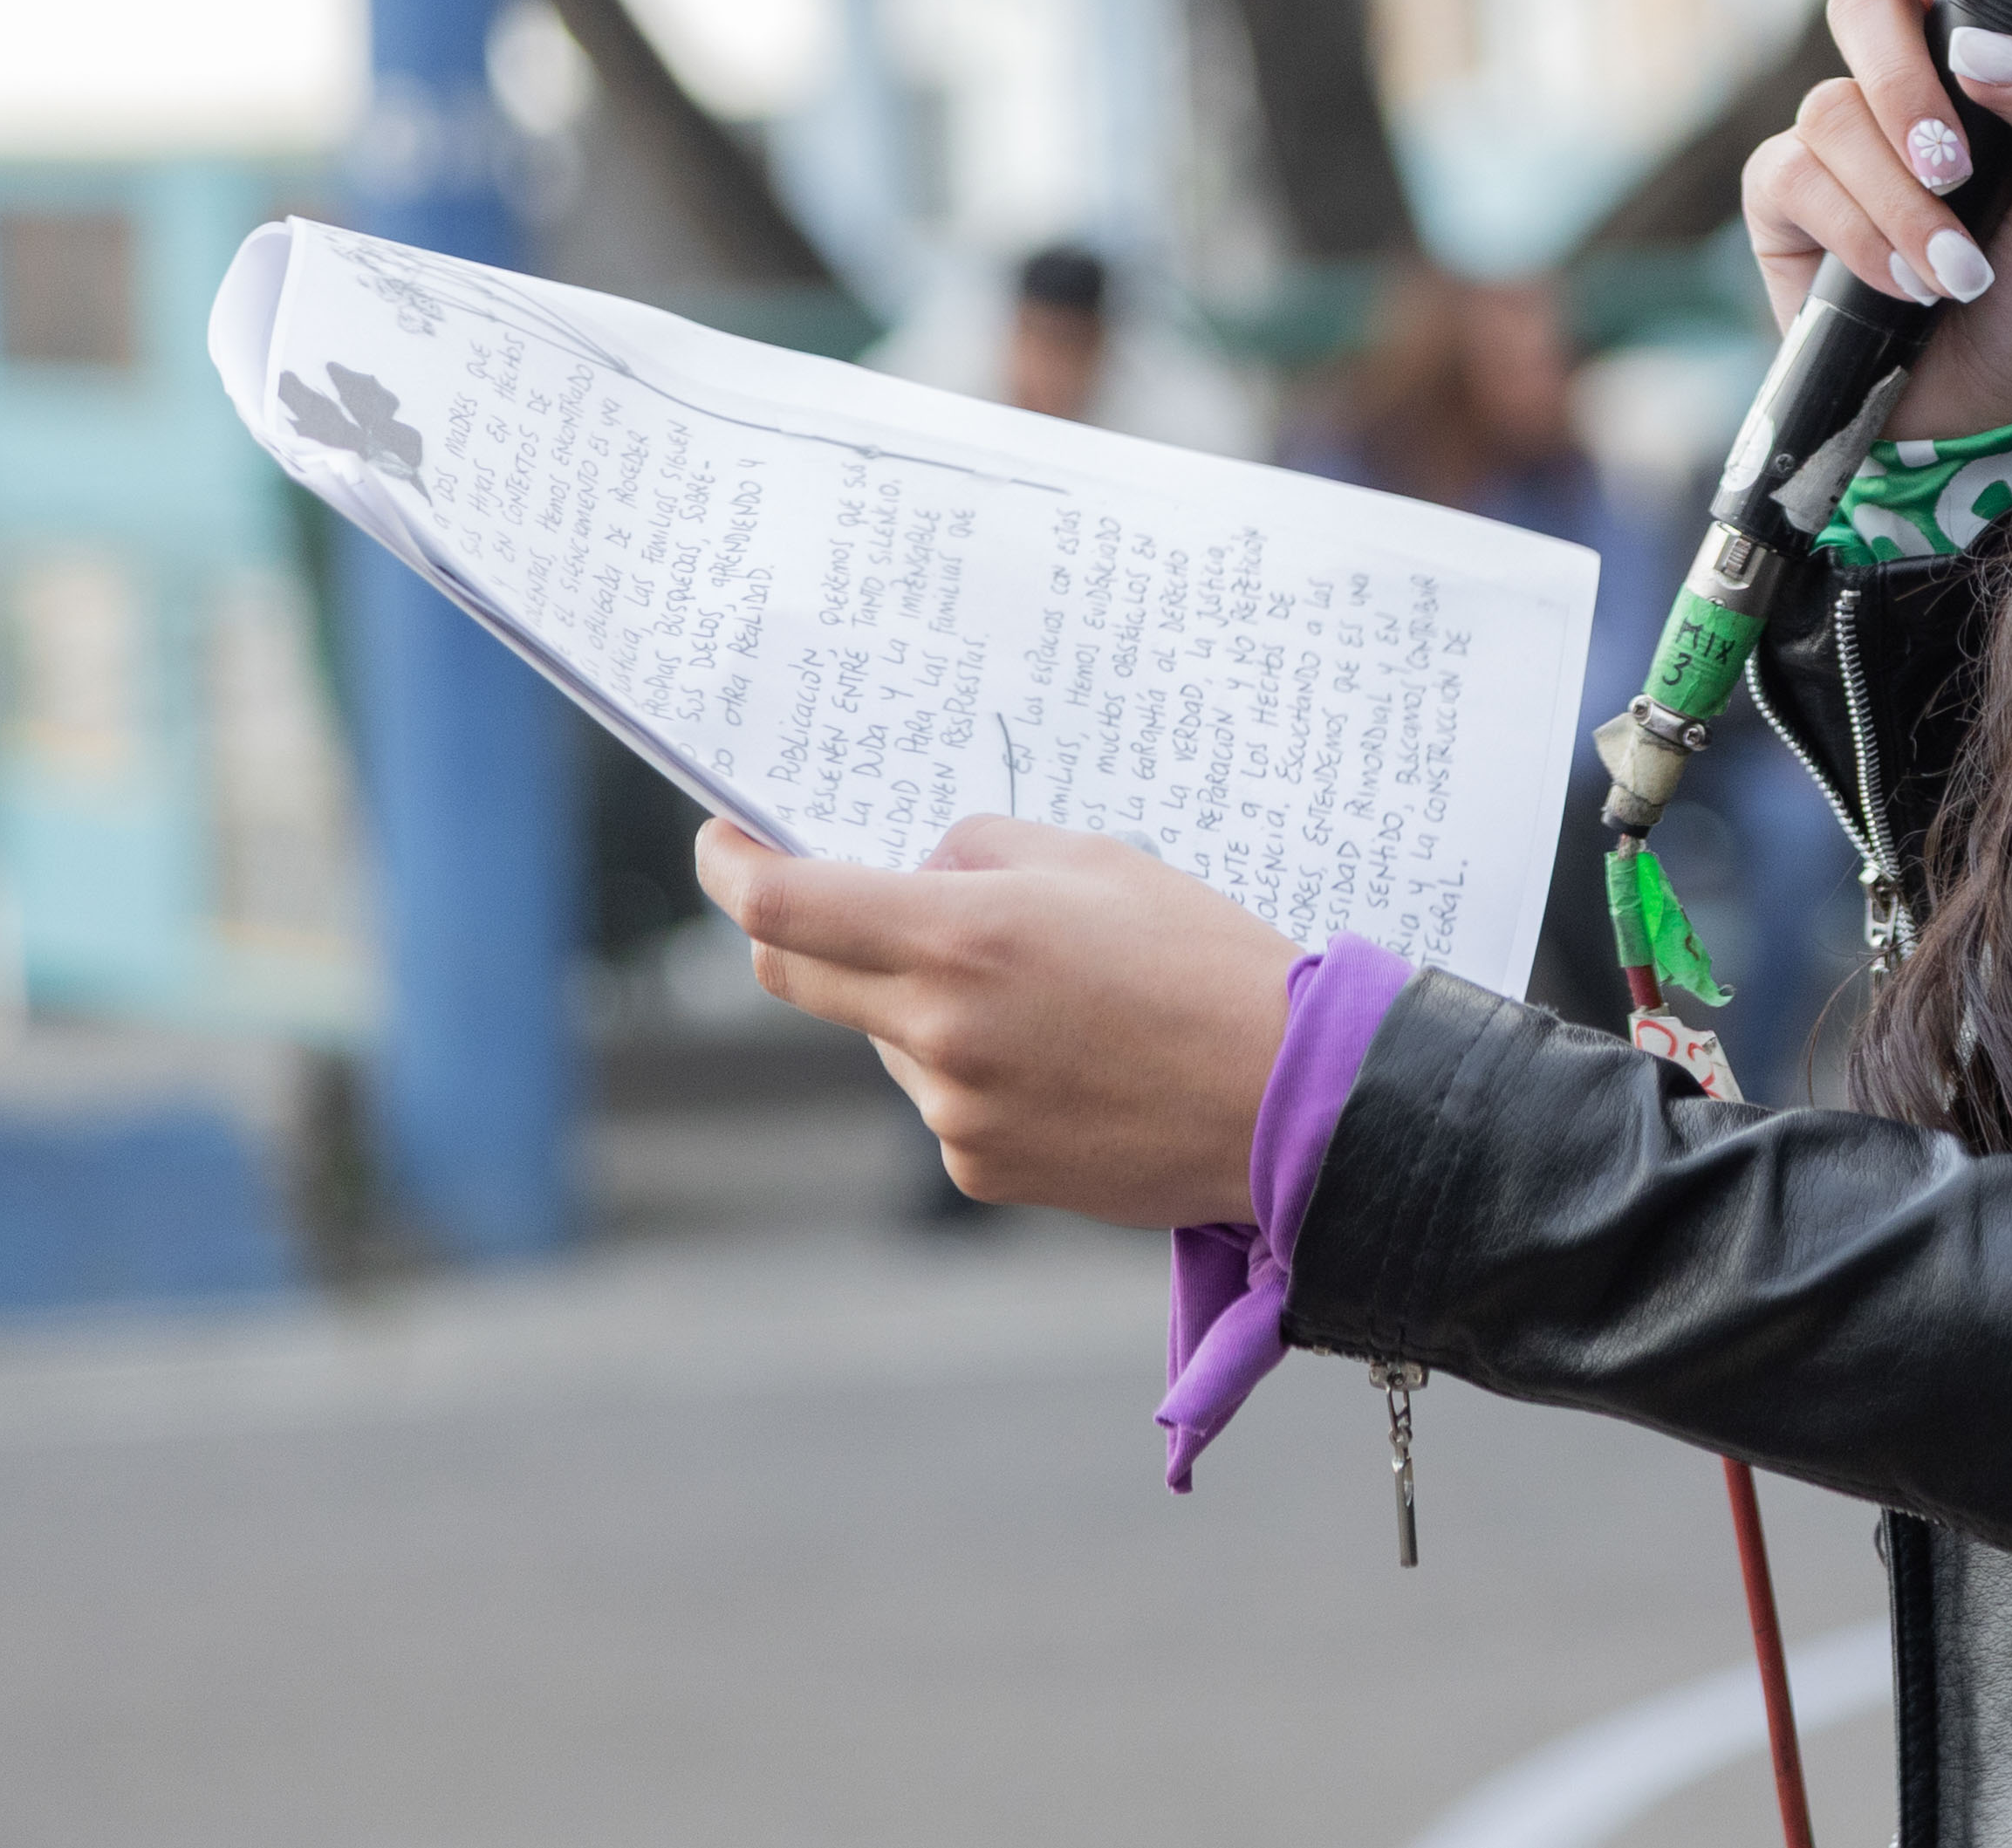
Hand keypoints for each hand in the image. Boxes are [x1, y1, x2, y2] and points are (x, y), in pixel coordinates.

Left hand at [692, 815, 1296, 1225]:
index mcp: (962, 937)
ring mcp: (952, 1112)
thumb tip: (913, 876)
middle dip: (797, 927)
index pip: (784, 906)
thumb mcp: (1100, 861)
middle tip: (841, 896)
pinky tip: (1064, 1059)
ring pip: (883, 1036)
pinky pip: (939, 1100)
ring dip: (916, 1003)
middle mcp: (937, 1031)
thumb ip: (983, 855)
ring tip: (1043, 994)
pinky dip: (970, 1067)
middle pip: (796, 975)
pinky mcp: (980, 1168)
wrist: (1291, 1100)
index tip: (721, 842)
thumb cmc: (1208, 961)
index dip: (729, 867)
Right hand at [1741, 0, 2011, 440]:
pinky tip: (1907, 286)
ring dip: (1901, 200)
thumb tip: (1979, 50)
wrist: (2008, 398)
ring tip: (1959, 272)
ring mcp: (1836, 134)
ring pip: (1832, 110)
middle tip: (1957, 166)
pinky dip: (1859, 235)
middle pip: (1858, 4)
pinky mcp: (1786, 201)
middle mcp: (1898, 74)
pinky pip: (1793, 177)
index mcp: (1978, 45)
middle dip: (1903, 86)